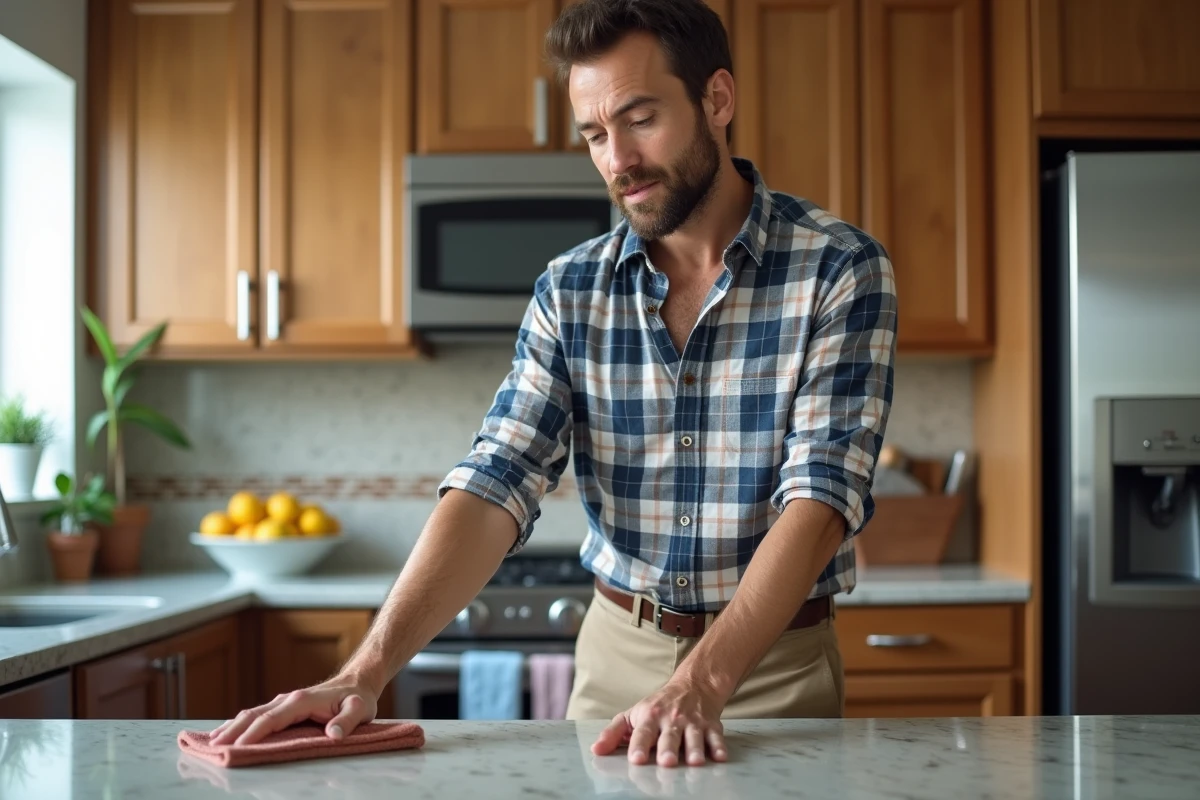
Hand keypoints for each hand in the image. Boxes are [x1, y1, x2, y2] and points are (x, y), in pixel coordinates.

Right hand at [208, 675, 377, 745]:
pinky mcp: (283, 708)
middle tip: (214, 747)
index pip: (272, 719)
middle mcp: (288, 699)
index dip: (254, 733)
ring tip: (212, 743)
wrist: (357, 682)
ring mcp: (284, 702)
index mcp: (302, 701)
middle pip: (254, 715)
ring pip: (252, 714)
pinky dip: (240, 724)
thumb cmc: (358, 698)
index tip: (237, 748)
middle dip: (233, 731)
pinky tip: (227, 732)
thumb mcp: (360, 709)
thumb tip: (333, 733)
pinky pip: (257, 715)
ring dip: (232, 727)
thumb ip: (347, 721)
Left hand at [591, 678, 727, 767]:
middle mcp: (672, 719)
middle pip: (670, 737)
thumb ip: (614, 733)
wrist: (694, 685)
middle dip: (668, 749)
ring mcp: (693, 722)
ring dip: (694, 750)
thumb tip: (596, 750)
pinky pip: (716, 737)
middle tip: (666, 762)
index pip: (643, 733)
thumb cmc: (658, 706)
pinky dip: (719, 746)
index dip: (639, 746)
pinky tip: (720, 757)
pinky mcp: (711, 726)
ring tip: (694, 763)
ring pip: (694, 737)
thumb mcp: (634, 715)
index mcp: (650, 717)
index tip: (636, 760)